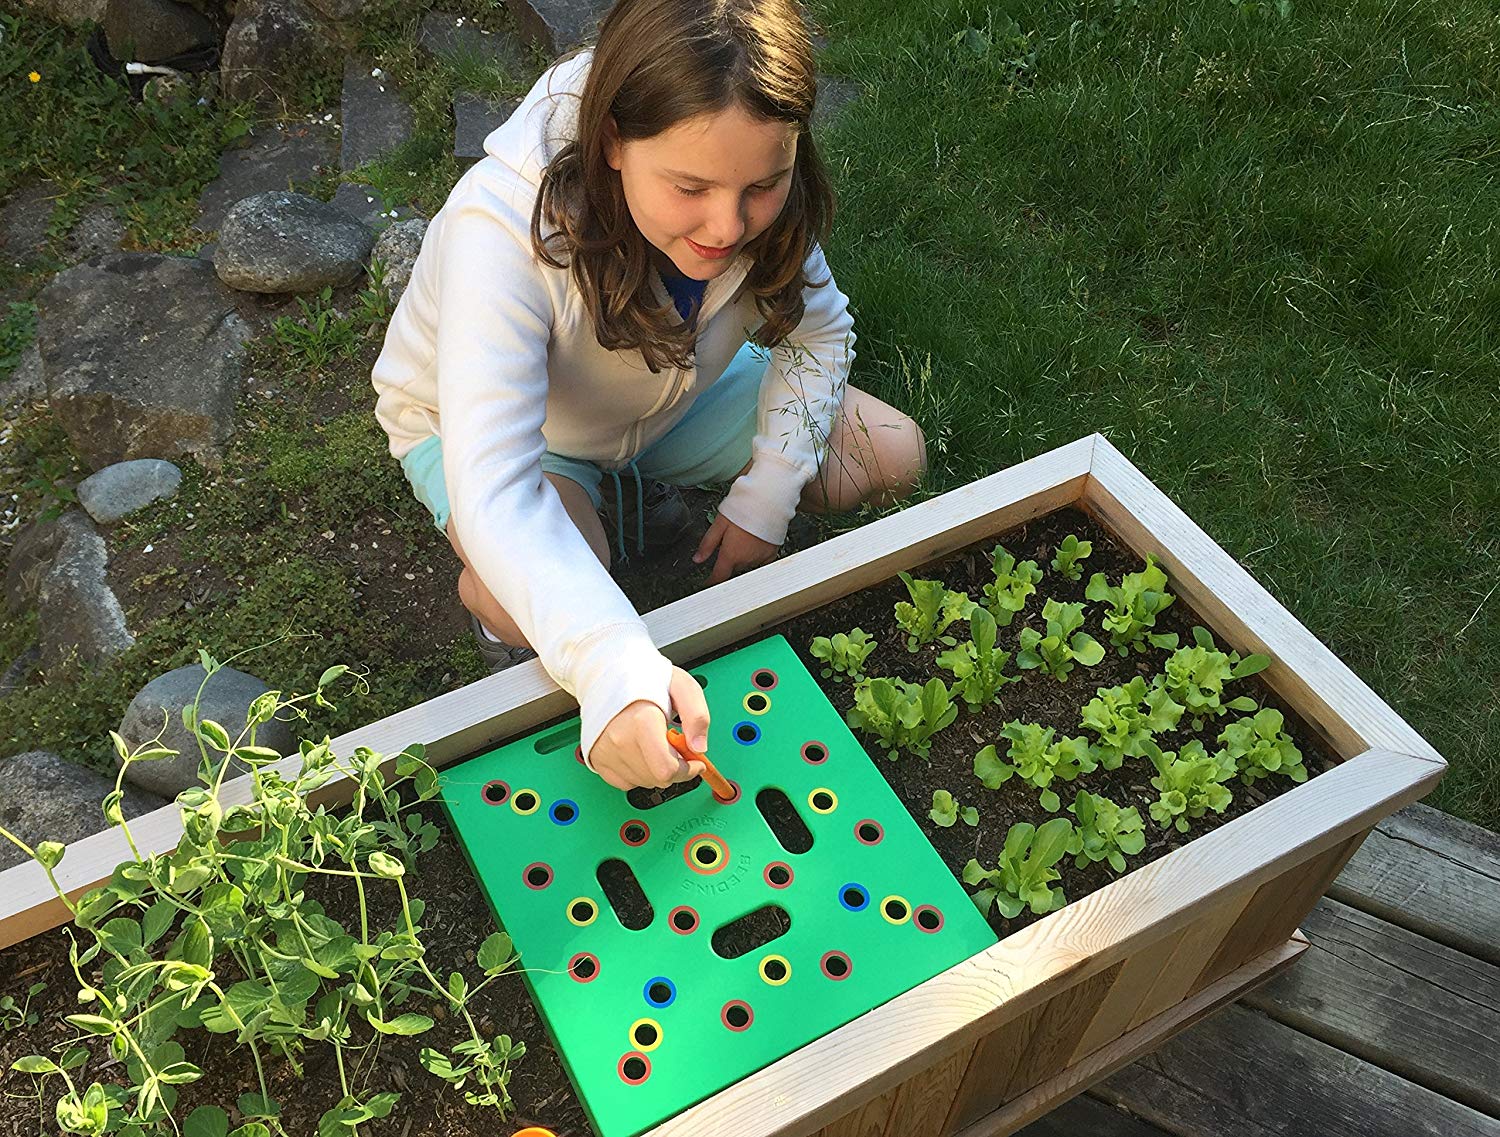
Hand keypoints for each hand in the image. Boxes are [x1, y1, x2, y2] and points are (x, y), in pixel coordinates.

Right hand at [588, 667, 710, 790]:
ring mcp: (606, 750)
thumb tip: (699, 747)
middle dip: (675, 770)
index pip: (666, 769)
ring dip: (657, 771)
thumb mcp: (683, 687)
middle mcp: (620, 739)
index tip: (696, 763)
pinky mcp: (597, 757)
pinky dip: (638, 772)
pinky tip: (641, 750)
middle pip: (657, 779)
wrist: (608, 672)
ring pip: (643, 782)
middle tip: (677, 749)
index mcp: (642, 721)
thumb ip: (697, 716)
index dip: (688, 771)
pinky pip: (625, 782)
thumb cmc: (645, 678)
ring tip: (656, 743)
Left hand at [694, 513, 778, 585]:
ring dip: (741, 557)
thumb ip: (707, 544)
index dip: (711, 582)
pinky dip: (755, 556)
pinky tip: (754, 544)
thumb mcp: (719, 524)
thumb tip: (697, 559)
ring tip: (743, 538)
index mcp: (730, 554)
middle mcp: (745, 560)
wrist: (767, 503)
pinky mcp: (771, 554)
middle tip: (729, 541)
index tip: (708, 583)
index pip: (718, 577)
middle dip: (728, 560)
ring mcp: (759, 558)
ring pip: (745, 564)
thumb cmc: (743, 509)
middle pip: (732, 568)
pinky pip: (760, 562)